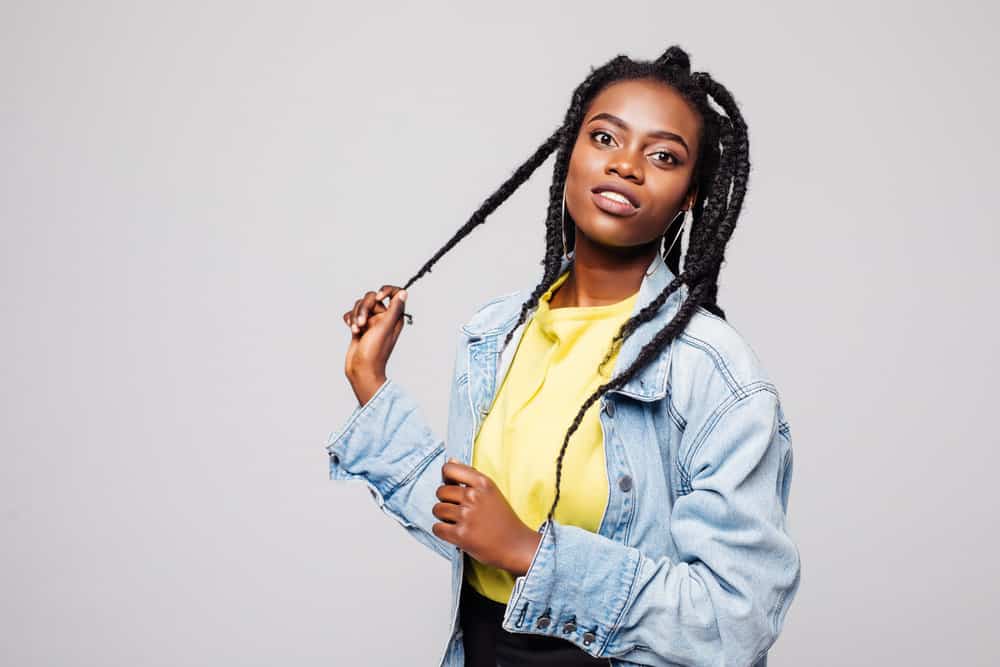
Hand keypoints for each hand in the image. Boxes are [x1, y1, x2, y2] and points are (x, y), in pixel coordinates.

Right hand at [342, 285, 407, 403]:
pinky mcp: (360, 327)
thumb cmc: (374, 352)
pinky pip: (352, 314)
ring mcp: (371, 322)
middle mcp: (384, 318)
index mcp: (394, 317)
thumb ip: (394, 309)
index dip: (385, 291)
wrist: (361, 370)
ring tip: (356, 331)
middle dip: (363, 309)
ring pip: (360, 305)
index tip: (378, 299)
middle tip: (362, 325)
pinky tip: (352, 330)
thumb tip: (404, 293)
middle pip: (371, 298)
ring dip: (355, 316)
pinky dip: (350, 320)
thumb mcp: (385, 328)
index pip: (395, 293)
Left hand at [432, 458, 541, 575]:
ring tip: (457, 521)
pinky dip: (442, 531)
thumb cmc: (503, 520)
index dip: (446, 478)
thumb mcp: (491, 491)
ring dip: (443, 517)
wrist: (516, 545)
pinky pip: (437, 528)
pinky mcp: (461, 535)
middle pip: (441, 491)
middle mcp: (474, 497)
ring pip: (437, 510)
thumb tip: (450, 461)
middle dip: (445, 501)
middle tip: (458, 509)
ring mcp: (467, 516)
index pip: (449, 469)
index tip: (450, 485)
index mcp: (483, 483)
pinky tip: (454, 532)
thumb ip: (470, 476)